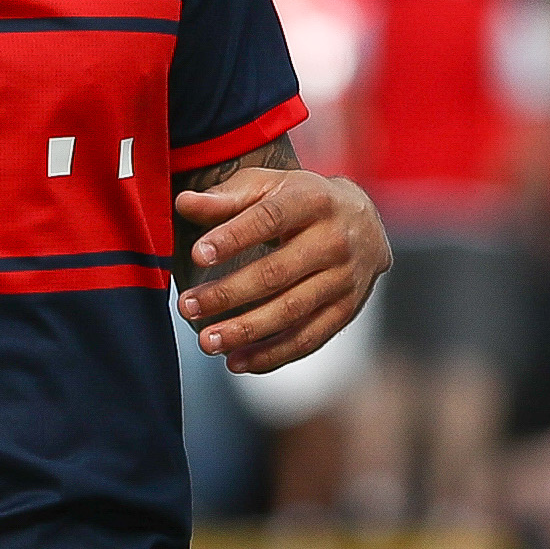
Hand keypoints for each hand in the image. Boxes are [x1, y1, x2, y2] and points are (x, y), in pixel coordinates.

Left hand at [173, 161, 388, 371]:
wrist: (365, 224)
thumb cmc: (302, 202)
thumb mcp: (270, 187)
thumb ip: (227, 197)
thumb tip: (183, 203)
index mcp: (313, 201)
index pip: (269, 219)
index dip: (232, 238)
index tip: (197, 255)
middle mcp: (334, 240)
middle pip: (277, 272)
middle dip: (228, 293)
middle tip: (187, 307)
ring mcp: (344, 279)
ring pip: (291, 311)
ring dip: (246, 330)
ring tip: (207, 341)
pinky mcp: (346, 310)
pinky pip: (308, 338)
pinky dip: (272, 354)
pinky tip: (238, 361)